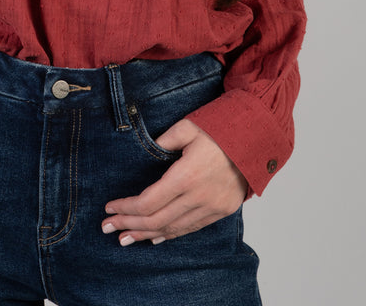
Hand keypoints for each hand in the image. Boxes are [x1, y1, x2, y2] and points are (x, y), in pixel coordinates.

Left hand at [101, 119, 247, 244]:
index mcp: (186, 175)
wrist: (258, 139)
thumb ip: (164, 140)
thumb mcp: (188, 126)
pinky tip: (155, 238)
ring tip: (125, 238)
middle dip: (129, 225)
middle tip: (107, 228)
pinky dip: (170, 234)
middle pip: (156, 220)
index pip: (148, 202)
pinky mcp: (221, 210)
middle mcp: (198, 196)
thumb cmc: (222, 128)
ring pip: (173, 229)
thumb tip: (148, 150)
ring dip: (146, 235)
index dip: (126, 208)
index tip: (110, 207)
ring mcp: (211, 207)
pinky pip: (191, 228)